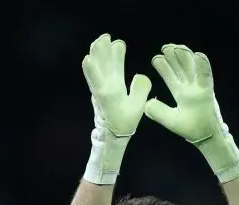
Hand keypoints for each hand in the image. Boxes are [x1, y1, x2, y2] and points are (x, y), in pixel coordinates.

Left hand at [81, 34, 151, 184]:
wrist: (112, 134)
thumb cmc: (124, 122)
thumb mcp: (137, 108)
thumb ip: (141, 90)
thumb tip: (141, 75)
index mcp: (109, 93)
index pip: (101, 76)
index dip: (99, 64)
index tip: (97, 53)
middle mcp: (102, 87)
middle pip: (99, 66)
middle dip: (101, 50)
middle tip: (106, 37)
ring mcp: (99, 86)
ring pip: (98, 66)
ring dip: (99, 52)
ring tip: (103, 39)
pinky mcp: (100, 88)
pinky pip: (98, 71)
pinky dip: (100, 60)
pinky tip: (102, 52)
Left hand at [145, 44, 238, 181]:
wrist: (206, 138)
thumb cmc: (190, 129)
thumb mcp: (170, 120)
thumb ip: (158, 112)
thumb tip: (146, 104)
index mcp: (182, 94)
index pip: (171, 77)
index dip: (164, 67)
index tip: (156, 58)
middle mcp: (191, 89)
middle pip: (182, 69)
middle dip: (174, 58)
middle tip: (166, 47)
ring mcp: (200, 89)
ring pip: (193, 69)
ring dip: (186, 58)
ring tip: (177, 47)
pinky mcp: (208, 92)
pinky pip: (206, 77)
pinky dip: (203, 66)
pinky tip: (198, 55)